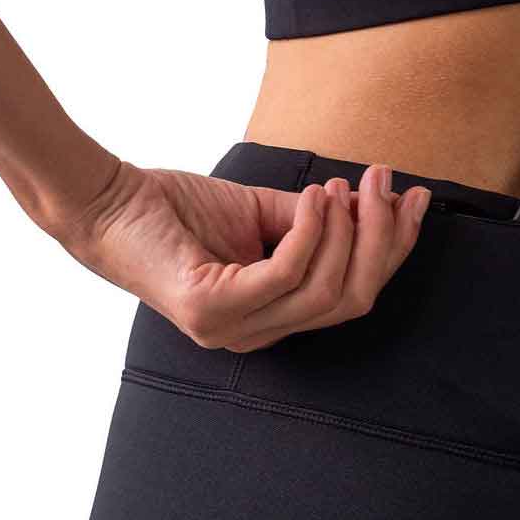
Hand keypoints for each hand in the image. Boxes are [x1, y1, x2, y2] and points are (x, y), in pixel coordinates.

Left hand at [52, 158, 433, 350]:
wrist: (106, 204)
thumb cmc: (174, 210)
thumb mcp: (258, 212)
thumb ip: (309, 221)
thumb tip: (363, 205)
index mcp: (270, 317)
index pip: (352, 295)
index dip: (391, 249)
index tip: (413, 199)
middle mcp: (254, 335)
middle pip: (350, 300)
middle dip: (381, 240)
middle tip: (385, 184)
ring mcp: (231, 330)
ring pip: (324, 291)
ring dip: (347, 231)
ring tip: (343, 187)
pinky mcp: (210, 310)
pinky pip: (284, 275)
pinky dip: (310, 233)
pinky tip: (313, 198)